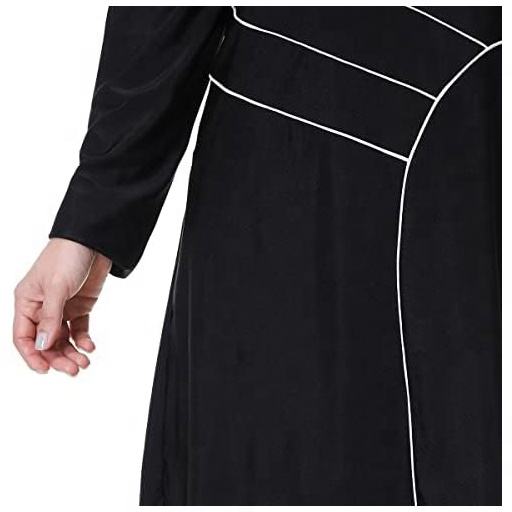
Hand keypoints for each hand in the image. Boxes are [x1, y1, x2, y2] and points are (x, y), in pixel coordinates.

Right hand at [13, 238, 111, 375]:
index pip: (23, 336)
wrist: (93, 242)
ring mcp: (62, 308)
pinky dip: (83, 340)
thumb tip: (43, 345)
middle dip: (58, 358)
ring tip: (84, 363)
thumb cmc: (67, 257)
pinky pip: (78, 329)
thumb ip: (51, 317)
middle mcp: (42, 308)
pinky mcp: (79, 307)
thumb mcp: (57, 287)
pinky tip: (90, 346)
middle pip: (45, 342)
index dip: (32, 356)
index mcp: (27, 302)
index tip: (45, 370)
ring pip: (62, 339)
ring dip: (72, 353)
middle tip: (74, 369)